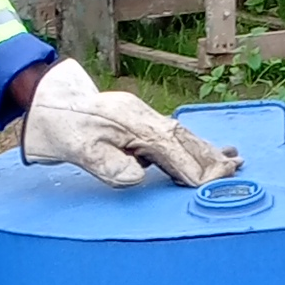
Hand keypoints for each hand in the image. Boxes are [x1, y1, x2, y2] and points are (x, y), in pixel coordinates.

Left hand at [21, 60, 238, 189]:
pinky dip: (191, 143)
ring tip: (232, 159)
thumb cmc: (61, 128)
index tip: (209, 183)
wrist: (48, 101)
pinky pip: (172, 132)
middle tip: (236, 170)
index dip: (191, 168)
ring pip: (181, 133)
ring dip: (206, 148)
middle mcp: (142, 116)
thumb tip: (138, 177)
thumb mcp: (78, 150)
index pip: (170, 149)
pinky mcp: (138, 118)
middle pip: (184, 138)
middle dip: (210, 156)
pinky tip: (205, 148)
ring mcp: (142, 115)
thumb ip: (109, 165)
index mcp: (131, 123)